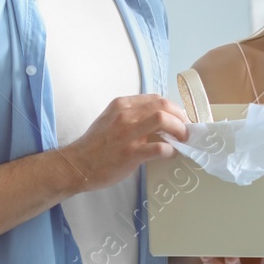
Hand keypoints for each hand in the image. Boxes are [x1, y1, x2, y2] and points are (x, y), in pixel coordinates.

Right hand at [60, 94, 187, 192]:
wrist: (77, 164)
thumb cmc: (95, 145)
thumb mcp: (111, 120)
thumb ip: (131, 116)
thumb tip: (157, 120)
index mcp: (122, 105)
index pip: (156, 98)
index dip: (174, 108)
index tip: (180, 118)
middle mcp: (126, 115)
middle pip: (164, 105)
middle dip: (181, 117)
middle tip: (186, 129)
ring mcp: (128, 133)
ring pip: (163, 120)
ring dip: (179, 130)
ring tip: (182, 140)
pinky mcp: (130, 153)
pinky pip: (159, 148)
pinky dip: (171, 151)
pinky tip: (171, 155)